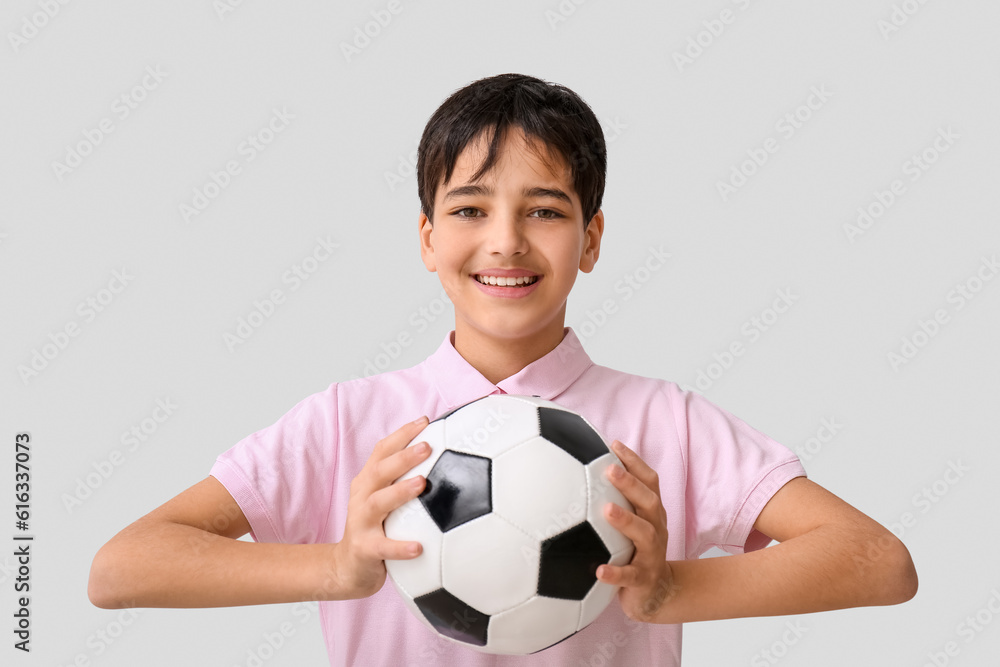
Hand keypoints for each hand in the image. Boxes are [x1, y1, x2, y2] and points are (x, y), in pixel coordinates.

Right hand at [329, 416, 431, 599]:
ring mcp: (361, 522)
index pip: (382, 450)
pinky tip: (419, 547)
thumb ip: (407, 481)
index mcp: (368, 482)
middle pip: (380, 470)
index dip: (402, 434)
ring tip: (422, 483)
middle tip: (428, 446)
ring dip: (400, 491)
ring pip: (378, 503)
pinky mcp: (364, 549)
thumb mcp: (386, 501)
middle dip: (403, 456)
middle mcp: (362, 497)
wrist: (348, 567)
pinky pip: (383, 547)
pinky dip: (400, 546)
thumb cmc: (376, 528)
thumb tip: (448, 460)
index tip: (425, 421)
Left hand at [596, 440, 675, 622]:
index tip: (613, 444)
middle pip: (650, 501)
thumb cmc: (635, 551)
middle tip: (610, 470)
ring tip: (607, 510)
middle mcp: (656, 529)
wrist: (656, 594)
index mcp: (651, 513)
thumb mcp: (630, 524)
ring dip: (627, 520)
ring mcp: (652, 554)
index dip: (634, 462)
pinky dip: (615, 573)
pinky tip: (598, 570)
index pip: (649, 482)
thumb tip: (579, 472)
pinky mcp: (644, 579)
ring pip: (645, 535)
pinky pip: (630, 576)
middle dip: (631, 484)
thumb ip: (613, 500)